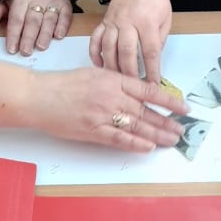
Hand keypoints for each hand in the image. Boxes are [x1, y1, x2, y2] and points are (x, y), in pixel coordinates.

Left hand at [0, 0, 73, 55]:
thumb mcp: (9, 1)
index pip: (16, 19)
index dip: (14, 35)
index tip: (12, 49)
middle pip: (32, 21)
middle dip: (29, 37)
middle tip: (26, 51)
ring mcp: (52, 1)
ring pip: (48, 19)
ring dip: (45, 34)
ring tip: (41, 47)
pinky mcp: (65, 4)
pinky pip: (65, 15)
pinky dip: (62, 26)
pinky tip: (58, 36)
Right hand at [26, 65, 186, 152]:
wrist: (38, 96)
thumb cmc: (63, 84)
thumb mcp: (93, 74)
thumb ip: (115, 81)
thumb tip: (136, 91)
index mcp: (113, 79)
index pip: (149, 90)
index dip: (169, 100)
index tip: (183, 108)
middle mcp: (111, 96)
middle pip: (146, 111)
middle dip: (167, 122)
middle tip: (181, 129)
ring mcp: (102, 115)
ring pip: (137, 126)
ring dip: (157, 134)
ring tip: (171, 140)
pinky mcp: (92, 131)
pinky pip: (119, 139)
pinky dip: (135, 143)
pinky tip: (149, 147)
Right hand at [90, 0, 171, 81]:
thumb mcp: (166, 15)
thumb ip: (160, 38)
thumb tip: (154, 59)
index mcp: (146, 21)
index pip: (150, 50)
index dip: (152, 69)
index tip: (154, 85)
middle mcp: (127, 22)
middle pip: (126, 51)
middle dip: (130, 73)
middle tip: (133, 89)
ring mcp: (112, 22)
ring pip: (108, 48)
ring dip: (112, 67)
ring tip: (117, 83)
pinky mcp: (103, 22)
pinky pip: (95, 40)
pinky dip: (95, 54)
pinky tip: (99, 66)